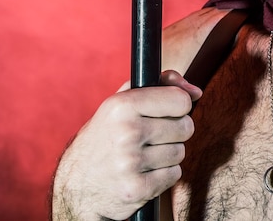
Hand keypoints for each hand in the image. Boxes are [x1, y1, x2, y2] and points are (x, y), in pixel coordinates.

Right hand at [52, 70, 201, 220]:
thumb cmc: (107, 135)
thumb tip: (196, 91)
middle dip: (175, 131)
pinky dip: (165, 174)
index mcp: (123, 105)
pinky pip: (174, 175)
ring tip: (146, 154)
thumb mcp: (124, 100)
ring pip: (180, 152)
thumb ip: (160, 84)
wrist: (76, 183)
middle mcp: (127, 132)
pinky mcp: (136, 189)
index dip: (179, 106)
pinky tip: (145, 171)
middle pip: (186, 127)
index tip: (167, 111)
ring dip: (168, 154)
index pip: (181, 100)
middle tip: (154, 135)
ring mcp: (131, 163)